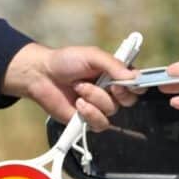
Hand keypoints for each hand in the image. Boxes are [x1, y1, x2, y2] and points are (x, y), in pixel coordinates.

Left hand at [1, 43, 139, 131]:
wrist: (42, 75)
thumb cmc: (66, 61)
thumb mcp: (92, 55)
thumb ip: (113, 65)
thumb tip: (133, 77)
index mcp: (114, 74)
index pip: (136, 83)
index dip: (136, 85)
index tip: (128, 83)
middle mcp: (110, 91)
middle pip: (129, 100)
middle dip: (118, 93)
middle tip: (107, 85)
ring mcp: (99, 106)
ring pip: (112, 110)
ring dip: (95, 98)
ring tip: (78, 88)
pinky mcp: (88, 120)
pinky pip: (100, 123)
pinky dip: (89, 113)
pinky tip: (78, 103)